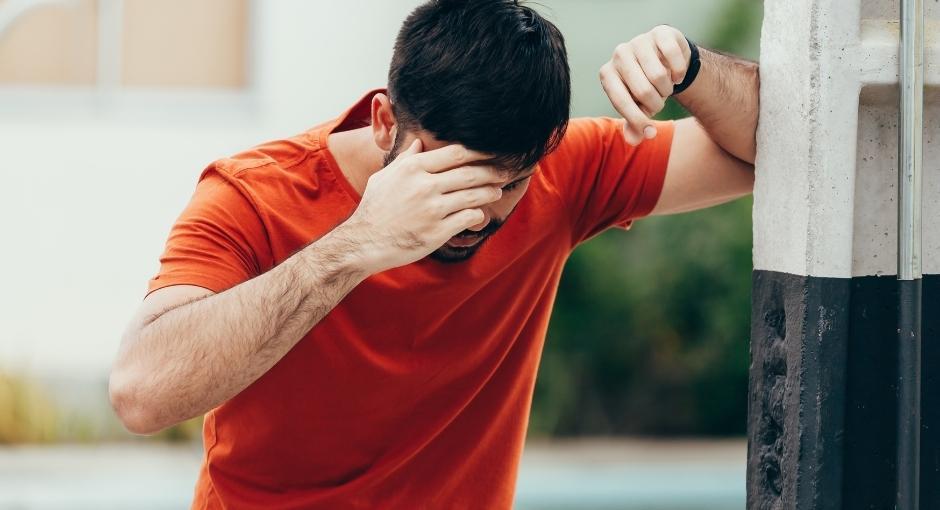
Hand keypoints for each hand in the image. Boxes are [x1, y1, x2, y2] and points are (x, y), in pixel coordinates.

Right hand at [340, 140, 503, 272]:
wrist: (364, 242)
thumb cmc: (374, 209)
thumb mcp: (384, 177)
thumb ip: (405, 160)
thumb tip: (418, 143)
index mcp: (413, 169)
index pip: (455, 153)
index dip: (478, 152)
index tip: (490, 153)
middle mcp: (424, 186)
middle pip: (469, 173)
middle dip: (492, 171)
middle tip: (504, 171)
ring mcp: (432, 210)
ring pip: (473, 195)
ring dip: (489, 192)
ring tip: (497, 190)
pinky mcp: (437, 232)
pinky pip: (468, 218)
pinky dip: (478, 215)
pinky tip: (481, 214)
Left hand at [599, 25, 691, 144]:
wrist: (664, 62)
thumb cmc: (645, 89)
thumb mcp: (638, 109)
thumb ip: (634, 126)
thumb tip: (634, 140)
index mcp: (607, 74)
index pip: (621, 101)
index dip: (638, 120)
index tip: (650, 132)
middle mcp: (619, 54)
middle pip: (644, 91)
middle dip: (656, 104)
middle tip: (658, 101)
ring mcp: (639, 40)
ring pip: (660, 76)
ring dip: (668, 89)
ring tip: (665, 87)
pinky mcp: (660, 32)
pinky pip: (674, 58)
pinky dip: (679, 73)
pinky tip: (676, 74)